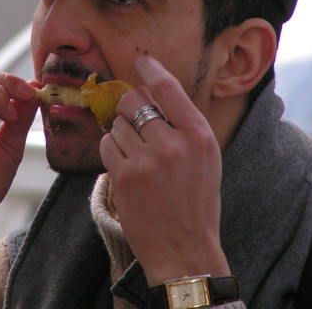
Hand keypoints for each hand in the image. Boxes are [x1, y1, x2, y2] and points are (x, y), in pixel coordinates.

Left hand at [99, 56, 229, 284]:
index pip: (168, 88)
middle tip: (136, 125)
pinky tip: (125, 165)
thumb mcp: (205, 158)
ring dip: (121, 134)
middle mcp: (173, 143)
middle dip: (129, 108)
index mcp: (199, 135)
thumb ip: (184, 124)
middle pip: (133, 102)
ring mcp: (146, 160)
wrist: (183, 249)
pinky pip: (106, 144)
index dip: (151, 70)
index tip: (142, 62)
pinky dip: (111, 150)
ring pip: (116, 124)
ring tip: (137, 156)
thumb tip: (153, 92)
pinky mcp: (123, 177)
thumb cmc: (196, 202)